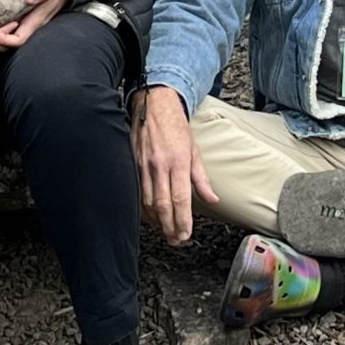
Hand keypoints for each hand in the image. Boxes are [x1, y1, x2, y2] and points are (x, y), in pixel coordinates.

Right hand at [135, 85, 213, 243]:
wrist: (154, 104)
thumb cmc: (176, 126)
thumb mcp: (195, 150)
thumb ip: (202, 178)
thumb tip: (212, 199)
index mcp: (178, 161)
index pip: (181, 199)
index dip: (183, 220)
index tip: (186, 234)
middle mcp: (160, 165)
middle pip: (163, 205)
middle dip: (169, 227)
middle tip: (176, 240)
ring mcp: (143, 166)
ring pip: (147, 202)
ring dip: (157, 221)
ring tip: (165, 232)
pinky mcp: (132, 164)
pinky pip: (137, 192)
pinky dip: (143, 208)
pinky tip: (150, 216)